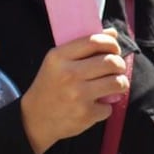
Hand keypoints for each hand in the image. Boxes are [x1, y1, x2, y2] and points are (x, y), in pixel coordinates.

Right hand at [20, 28, 128, 153]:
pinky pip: (110, 106)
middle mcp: (68, 74)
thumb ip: (84, 46)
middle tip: (116, 70)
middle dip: (120, 65)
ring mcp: (77, 95)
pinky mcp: (85, 114)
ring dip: (120, 84)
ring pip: (118, 83)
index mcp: (59, 57)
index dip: (112, 44)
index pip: (95, 41)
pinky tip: (94, 106)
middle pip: (112, 62)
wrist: (33, 120)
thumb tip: (113, 33)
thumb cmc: (51, 86)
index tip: (114, 50)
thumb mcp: (58, 62)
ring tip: (113, 85)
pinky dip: (106, 107)